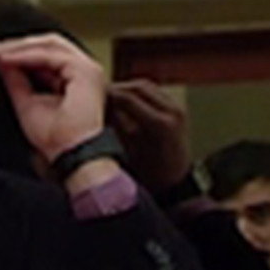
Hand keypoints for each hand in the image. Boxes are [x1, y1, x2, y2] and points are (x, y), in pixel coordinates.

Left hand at [0, 34, 108, 164]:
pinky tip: (9, 59)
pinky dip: (27, 55)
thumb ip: (16, 81)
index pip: (46, 54)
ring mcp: (87, 68)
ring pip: (49, 45)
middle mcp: (84, 70)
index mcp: (74, 78)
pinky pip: (50, 55)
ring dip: (21, 48)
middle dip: (18, 45)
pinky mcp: (84, 71)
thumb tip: (1, 61)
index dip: (20, 52)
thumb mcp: (27, 104)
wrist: (71, 155)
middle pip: (48, 44)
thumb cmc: (55, 140)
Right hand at [108, 79, 190, 195]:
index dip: (108, 94)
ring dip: (127, 89)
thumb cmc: (151, 174)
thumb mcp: (129, 150)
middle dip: (117, 89)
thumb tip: (101, 106)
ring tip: (111, 97)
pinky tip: (125, 101)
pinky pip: (155, 93)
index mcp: (159, 124)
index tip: (92, 96)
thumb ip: (117, 124)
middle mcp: (172, 111)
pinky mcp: (177, 108)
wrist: (176, 182)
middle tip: (99, 94)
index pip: (128, 97)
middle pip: (138, 87)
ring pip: (147, 87)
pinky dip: (138, 93)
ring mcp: (177, 108)